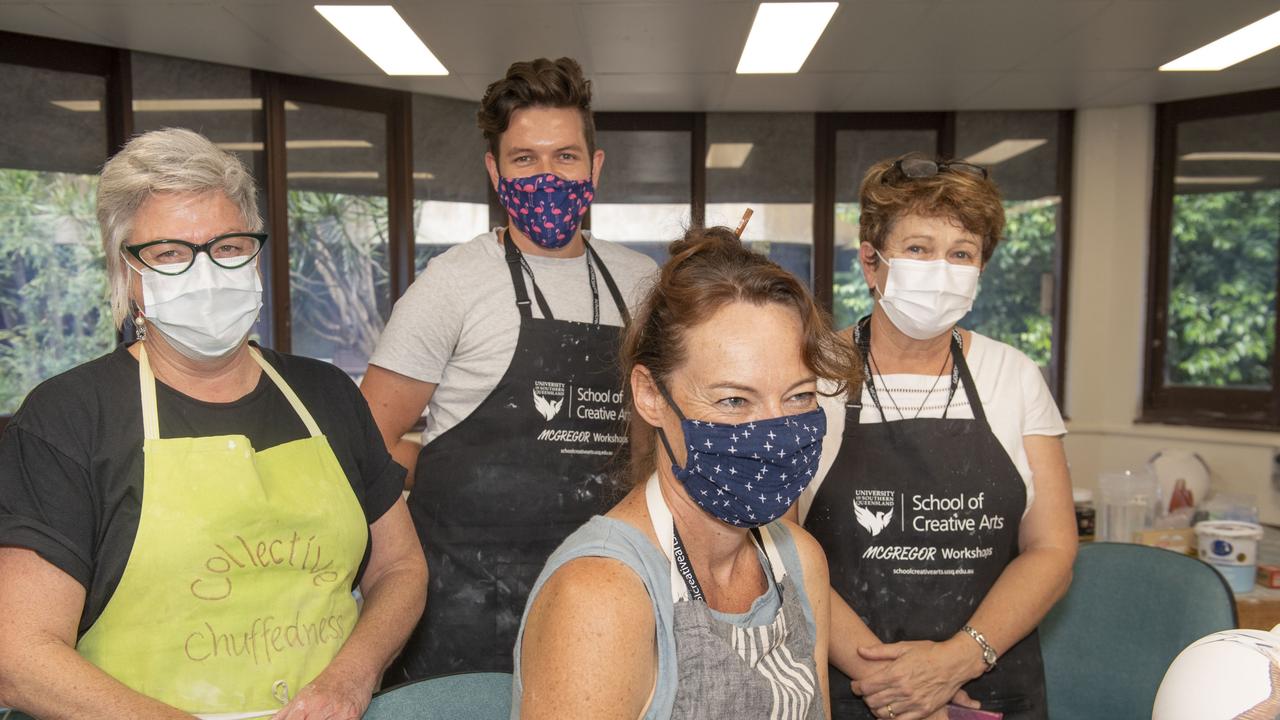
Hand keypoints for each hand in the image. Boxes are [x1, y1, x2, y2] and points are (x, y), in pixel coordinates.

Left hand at [272, 661, 377, 719]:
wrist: (353, 670)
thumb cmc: (326, 684)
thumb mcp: (302, 696)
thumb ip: (285, 714)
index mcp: (303, 705)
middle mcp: (320, 709)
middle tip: (311, 719)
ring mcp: (338, 715)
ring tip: (323, 718)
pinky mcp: (353, 717)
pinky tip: (333, 719)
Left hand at [850, 638, 983, 719]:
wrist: (954, 662)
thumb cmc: (929, 652)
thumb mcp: (903, 647)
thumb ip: (880, 651)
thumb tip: (860, 650)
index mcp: (895, 673)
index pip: (866, 686)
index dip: (857, 687)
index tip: (856, 685)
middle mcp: (903, 689)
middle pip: (872, 700)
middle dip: (865, 697)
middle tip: (867, 693)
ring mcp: (913, 702)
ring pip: (884, 712)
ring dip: (876, 708)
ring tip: (877, 702)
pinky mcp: (923, 710)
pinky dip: (890, 719)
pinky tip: (888, 714)